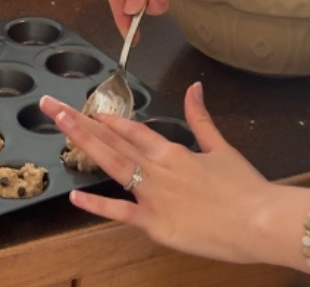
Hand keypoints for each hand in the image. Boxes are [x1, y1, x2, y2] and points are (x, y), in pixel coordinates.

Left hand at [39, 82, 272, 264]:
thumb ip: (201, 118)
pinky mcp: (154, 224)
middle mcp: (156, 169)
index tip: (84, 105)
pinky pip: (121, 213)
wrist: (258, 221)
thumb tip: (194, 86)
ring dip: (83, 145)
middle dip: (79, 122)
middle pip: (111, 142)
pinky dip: (97, 206)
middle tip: (51, 106)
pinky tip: (75, 196)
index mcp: (172, 151)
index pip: (132, 129)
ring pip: (111, 167)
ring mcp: (151, 196)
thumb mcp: (222, 147)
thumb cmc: (244, 186)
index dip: (106, 118)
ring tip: (59, 127)